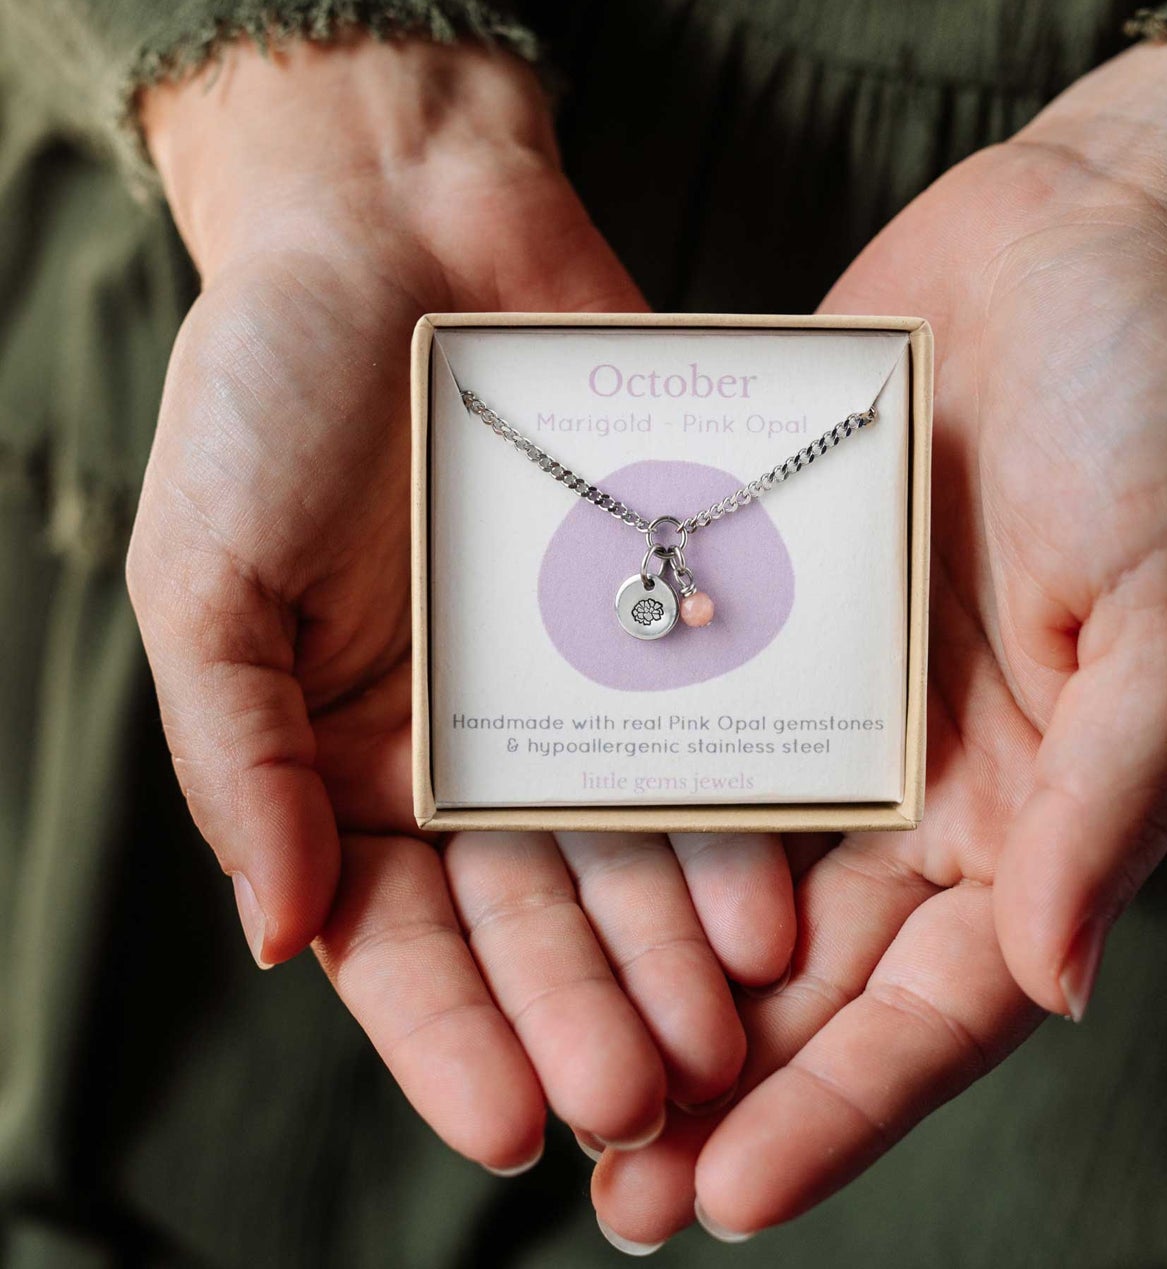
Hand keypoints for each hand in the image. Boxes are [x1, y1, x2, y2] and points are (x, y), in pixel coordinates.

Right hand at [126, 37, 794, 1171]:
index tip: (511, 1125)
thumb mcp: (207, 575)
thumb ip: (239, 754)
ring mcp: (572, 689)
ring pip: (630, 850)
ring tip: (730, 1031)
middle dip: (588, 1012)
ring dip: (673, 949)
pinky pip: (701, 733)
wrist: (403, 226)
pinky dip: (731, 818)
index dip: (451, 1036)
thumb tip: (278, 934)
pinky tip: (774, 895)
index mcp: (348, 763)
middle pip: (534, 916)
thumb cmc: (272, 391)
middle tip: (651, 1101)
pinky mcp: (663, 619)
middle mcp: (470, 749)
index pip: (398, 939)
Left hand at [591, 40, 1166, 1242]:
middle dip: (720, 1084)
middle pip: (816, 975)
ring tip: (548, 1066)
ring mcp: (844, 698)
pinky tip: (536, 869)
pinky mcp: (774, 608)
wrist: (1092, 244)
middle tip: (607, 1188)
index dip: (841, 1106)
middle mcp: (933, 778)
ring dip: (650, 976)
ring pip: (734, 873)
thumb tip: (1054, 979)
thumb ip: (1115, 796)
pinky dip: (629, 805)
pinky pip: (694, 723)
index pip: (936, 1002)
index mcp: (1040, 808)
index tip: (729, 1194)